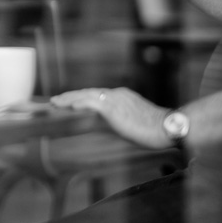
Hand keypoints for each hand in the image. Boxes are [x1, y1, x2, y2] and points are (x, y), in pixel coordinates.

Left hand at [52, 87, 170, 149]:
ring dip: (69, 99)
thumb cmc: (153, 129)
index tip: (68, 101)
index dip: (80, 98)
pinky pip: (93, 103)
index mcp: (121, 97)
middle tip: (55, 101)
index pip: (96, 95)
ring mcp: (115, 99)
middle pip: (88, 93)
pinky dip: (81, 103)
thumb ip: (117, 120)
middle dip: (70, 96)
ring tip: (56, 103)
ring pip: (87, 96)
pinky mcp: (114, 108)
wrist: (166, 127)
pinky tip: (71, 106)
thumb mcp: (131, 122)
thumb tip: (103, 126)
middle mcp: (116, 94)